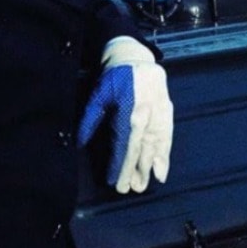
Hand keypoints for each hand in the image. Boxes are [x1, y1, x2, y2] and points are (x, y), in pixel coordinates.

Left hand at [78, 55, 173, 193]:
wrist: (136, 57)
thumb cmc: (114, 77)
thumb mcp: (98, 96)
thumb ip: (90, 120)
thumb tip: (79, 142)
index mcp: (128, 112)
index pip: (123, 145)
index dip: (119, 164)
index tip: (115, 181)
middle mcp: (146, 116)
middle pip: (140, 149)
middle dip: (135, 171)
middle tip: (131, 190)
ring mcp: (159, 114)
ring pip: (155, 145)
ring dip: (150, 166)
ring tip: (146, 183)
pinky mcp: (167, 113)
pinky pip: (166, 137)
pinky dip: (165, 155)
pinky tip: (161, 171)